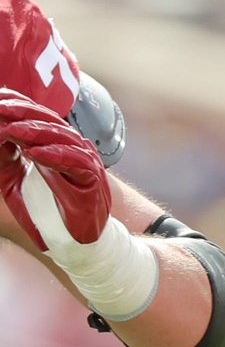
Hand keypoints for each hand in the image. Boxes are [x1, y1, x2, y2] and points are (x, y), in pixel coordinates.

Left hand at [0, 94, 109, 251]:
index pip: (38, 116)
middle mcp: (73, 148)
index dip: (18, 104)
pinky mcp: (93, 180)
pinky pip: (76, 163)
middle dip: (23, 113)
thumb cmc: (46, 210)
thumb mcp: (12, 180)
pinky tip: (35, 153)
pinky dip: (56, 156)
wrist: (74, 242)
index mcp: (55, 144)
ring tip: (11, 131)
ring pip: (63, 138)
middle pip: (50, 122)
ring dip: (36, 132)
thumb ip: (3, 157)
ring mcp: (86, 162)